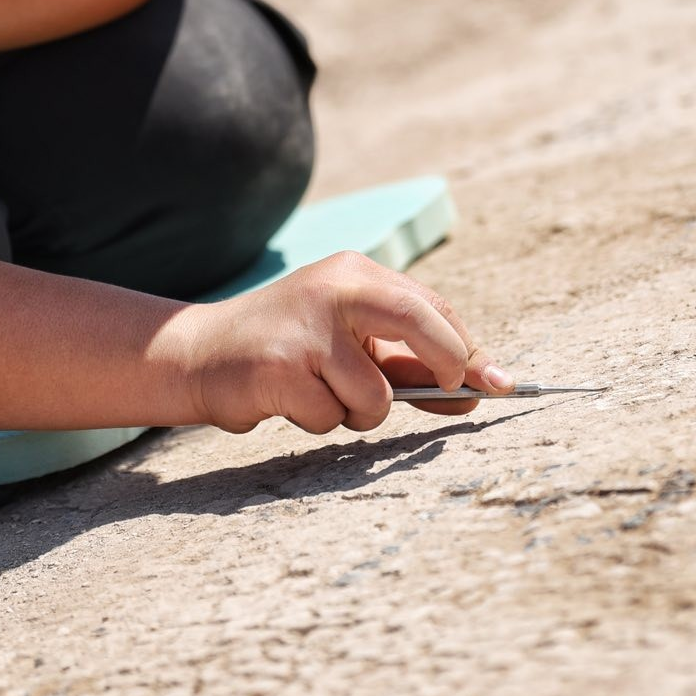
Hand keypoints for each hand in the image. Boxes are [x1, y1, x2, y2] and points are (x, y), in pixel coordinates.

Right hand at [177, 252, 516, 434]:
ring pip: (375, 396)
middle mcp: (333, 289)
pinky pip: (330, 417)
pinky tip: (288, 401)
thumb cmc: (288, 351)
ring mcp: (306, 328)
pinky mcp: (279, 367)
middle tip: (449, 394)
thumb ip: (407, 362)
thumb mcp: (349, 343)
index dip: (467, 348)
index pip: (430, 306)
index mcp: (355, 273)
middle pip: (420, 322)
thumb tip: (476, 390)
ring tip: (321, 397)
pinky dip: (318, 422)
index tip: (497, 382)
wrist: (198, 356)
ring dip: (359, 414)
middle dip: (448, 366)